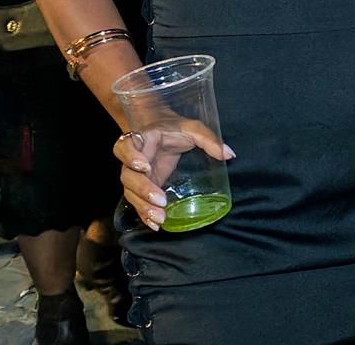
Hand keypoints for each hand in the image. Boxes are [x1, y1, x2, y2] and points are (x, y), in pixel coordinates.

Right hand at [113, 122, 234, 231]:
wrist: (157, 128)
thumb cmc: (173, 128)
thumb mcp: (192, 128)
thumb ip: (208, 139)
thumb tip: (229, 154)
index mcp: (143, 139)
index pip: (126, 147)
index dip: (131, 156)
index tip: (144, 166)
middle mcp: (133, 158)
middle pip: (128, 176)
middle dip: (143, 189)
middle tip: (160, 200)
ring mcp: (134, 175)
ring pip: (130, 192)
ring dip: (143, 206)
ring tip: (159, 218)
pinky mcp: (140, 187)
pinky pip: (136, 202)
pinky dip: (143, 214)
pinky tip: (154, 225)